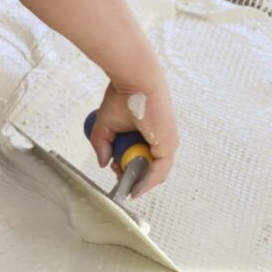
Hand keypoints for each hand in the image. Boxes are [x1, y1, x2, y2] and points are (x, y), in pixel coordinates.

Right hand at [86, 81, 178, 197]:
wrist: (135, 82)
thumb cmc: (123, 96)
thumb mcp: (106, 125)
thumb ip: (103, 145)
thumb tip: (103, 163)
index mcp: (151, 134)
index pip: (144, 160)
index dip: (129, 168)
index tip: (116, 170)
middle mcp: (162, 140)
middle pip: (150, 169)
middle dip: (132, 176)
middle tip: (119, 175)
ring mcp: (167, 143)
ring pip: (154, 173)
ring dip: (137, 181)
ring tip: (124, 182)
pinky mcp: (168, 145)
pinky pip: (158, 171)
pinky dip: (146, 183)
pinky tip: (136, 190)